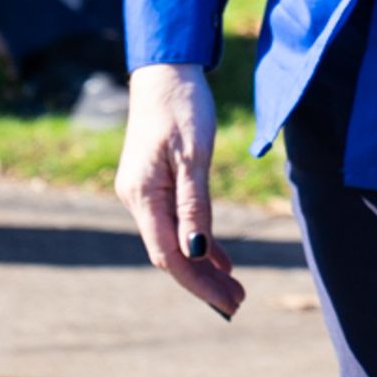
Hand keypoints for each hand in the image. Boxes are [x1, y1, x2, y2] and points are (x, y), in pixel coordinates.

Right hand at [114, 63, 238, 319]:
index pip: (168, 255)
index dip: (198, 283)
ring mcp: (145, 193)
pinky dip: (200, 242)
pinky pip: (178, 223)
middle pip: (171, 254)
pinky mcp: (157, 184)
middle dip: (203, 282)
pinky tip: (221, 261)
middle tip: (239, 304)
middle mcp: (137, 199)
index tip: (227, 304)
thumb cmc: (183, 106)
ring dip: (204, 266)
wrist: (167, 71)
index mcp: (142, 195)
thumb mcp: (194, 155)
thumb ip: (195, 205)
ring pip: (175, 241)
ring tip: (236, 291)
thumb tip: (197, 253)